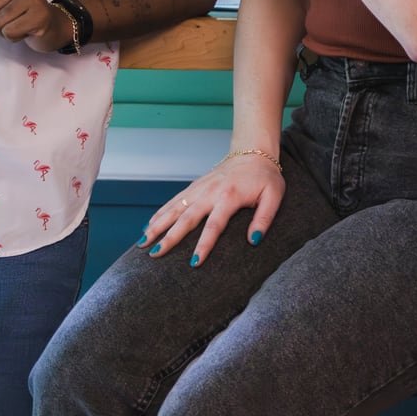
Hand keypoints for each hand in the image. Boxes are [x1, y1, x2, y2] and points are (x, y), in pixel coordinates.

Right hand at [138, 149, 285, 265]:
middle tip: (155, 254)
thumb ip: (264, 218)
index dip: (204, 245)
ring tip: (143, 243)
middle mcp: (210, 193)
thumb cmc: (265, 177)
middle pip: (186, 218)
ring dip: (157, 225)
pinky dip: (160, 213)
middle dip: (170, 237)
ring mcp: (199, 188)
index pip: (214, 226)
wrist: (253, 152)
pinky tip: (149, 226)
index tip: (194, 263)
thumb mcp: (274, 196)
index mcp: (229, 197)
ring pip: (174, 209)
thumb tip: (254, 240)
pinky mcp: (195, 186)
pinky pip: (174, 201)